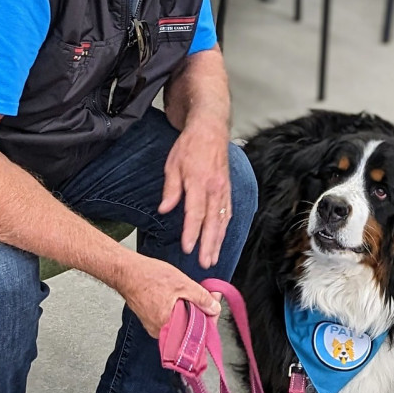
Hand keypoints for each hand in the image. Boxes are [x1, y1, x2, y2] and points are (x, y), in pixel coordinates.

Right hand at [117, 254, 220, 337]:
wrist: (125, 272)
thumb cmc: (147, 277)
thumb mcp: (181, 283)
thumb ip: (200, 297)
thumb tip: (214, 308)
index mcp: (168, 326)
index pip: (197, 333)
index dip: (210, 319)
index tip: (215, 307)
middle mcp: (160, 331)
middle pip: (190, 329)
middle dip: (203, 313)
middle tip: (210, 298)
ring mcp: (155, 327)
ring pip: (182, 323)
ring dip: (192, 311)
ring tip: (197, 296)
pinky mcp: (152, 321)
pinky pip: (172, 319)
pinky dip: (180, 310)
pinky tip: (184, 298)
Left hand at [159, 118, 231, 265]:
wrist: (211, 129)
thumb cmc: (190, 146)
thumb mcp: (172, 165)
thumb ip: (171, 190)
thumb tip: (165, 210)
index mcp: (199, 182)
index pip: (196, 213)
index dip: (192, 232)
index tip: (188, 249)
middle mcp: (215, 188)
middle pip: (213, 222)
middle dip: (209, 245)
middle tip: (205, 263)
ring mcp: (224, 189)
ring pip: (223, 220)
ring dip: (218, 241)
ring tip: (213, 258)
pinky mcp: (228, 189)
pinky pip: (228, 213)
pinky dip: (224, 229)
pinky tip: (220, 240)